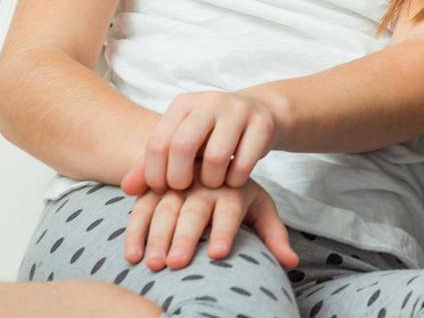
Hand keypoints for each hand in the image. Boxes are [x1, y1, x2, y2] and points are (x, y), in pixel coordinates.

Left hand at [121, 90, 280, 194]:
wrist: (259, 114)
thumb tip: (128, 189)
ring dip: (212, 181)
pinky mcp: (262, 123)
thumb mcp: (180, 144)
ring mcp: (238, 110)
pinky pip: (245, 162)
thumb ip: (151, 166)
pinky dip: (236, 179)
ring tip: (212, 185)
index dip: (155, 173)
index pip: (158, 141)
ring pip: (216, 156)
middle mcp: (209, 101)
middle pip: (183, 146)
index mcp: (184, 104)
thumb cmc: (210, 136)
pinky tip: (233, 180)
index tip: (161, 189)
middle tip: (184, 189)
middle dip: (180, 177)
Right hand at [123, 173, 297, 271]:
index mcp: (233, 188)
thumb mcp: (260, 209)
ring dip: (156, 236)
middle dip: (185, 237)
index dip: (224, 231)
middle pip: (194, 211)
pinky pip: (142, 207)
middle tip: (176, 263)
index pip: (230, 209)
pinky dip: (134, 230)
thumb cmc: (239, 197)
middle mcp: (204, 184)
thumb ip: (273, 234)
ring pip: (165, 208)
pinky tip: (132, 255)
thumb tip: (291, 261)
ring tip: (153, 264)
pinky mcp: (156, 187)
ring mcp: (178, 184)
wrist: (212, 159)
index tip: (219, 254)